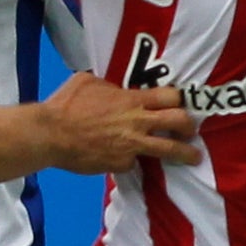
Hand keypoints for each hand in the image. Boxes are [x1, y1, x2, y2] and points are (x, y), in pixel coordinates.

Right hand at [44, 73, 201, 172]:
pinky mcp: (121, 164)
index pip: (170, 96)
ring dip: (185, 154)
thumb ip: (109, 86)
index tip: (180, 104)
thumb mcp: (89, 82)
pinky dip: (128, 160)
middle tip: (191, 131)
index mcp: (131, 99)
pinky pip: (133, 162)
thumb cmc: (66, 104)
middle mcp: (137, 122)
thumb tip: (114, 89)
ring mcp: (131, 145)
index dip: (178, 100)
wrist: (51, 134)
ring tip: (194, 157)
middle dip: (189, 126)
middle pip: (179, 122)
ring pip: (169, 150)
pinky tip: (119, 157)